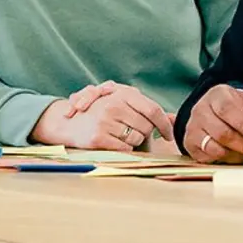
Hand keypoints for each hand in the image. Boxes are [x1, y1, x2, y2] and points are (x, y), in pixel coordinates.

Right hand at [31, 83, 173, 150]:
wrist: (68, 122)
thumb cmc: (101, 113)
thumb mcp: (122, 103)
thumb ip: (148, 111)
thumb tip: (174, 120)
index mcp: (122, 93)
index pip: (153, 109)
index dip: (164, 124)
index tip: (169, 135)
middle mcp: (114, 105)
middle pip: (147, 126)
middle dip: (145, 133)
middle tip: (132, 131)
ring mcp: (105, 121)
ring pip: (137, 139)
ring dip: (133, 141)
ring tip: (119, 134)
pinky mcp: (98, 138)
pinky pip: (125, 149)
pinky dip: (123, 149)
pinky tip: (113, 142)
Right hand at [183, 85, 242, 163]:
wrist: (214, 111)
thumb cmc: (236, 108)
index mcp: (217, 95)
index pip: (228, 110)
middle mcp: (200, 109)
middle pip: (222, 133)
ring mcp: (192, 127)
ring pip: (215, 148)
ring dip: (237, 155)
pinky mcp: (189, 143)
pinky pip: (209, 158)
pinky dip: (225, 159)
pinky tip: (234, 152)